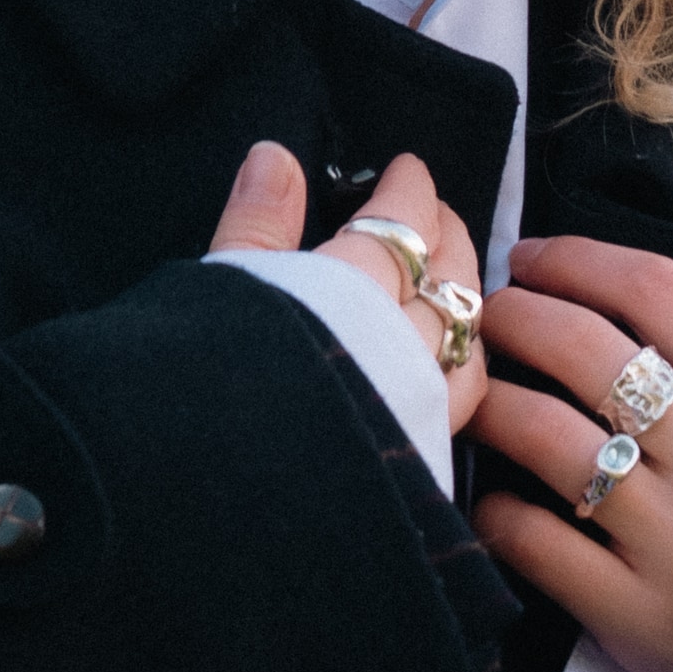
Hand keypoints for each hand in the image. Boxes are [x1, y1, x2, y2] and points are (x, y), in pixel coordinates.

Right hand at [206, 143, 490, 436]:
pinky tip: (451, 360)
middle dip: (446, 234)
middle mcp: (402, 343)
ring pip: (467, 333)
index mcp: (351, 289)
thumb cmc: (205, 389)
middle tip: (432, 215)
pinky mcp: (422, 460)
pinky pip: (463, 395)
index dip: (409, 191)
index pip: (401, 222)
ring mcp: (420, 404)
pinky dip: (463, 360)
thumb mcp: (219, 293)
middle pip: (448, 273)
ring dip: (463, 296)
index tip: (406, 171)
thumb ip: (254, 223)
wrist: (221, 514)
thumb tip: (276, 156)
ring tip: (447, 280)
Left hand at [468, 235, 672, 671]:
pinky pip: (537, 542)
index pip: (656, 288)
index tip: (529, 256)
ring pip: (547, 437)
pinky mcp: (638, 612)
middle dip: (517, 316)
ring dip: (492, 404)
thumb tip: (598, 293)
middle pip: (586, 349)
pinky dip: (500, 512)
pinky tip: (494, 499)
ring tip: (472, 395)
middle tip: (488, 317)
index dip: (577, 259)